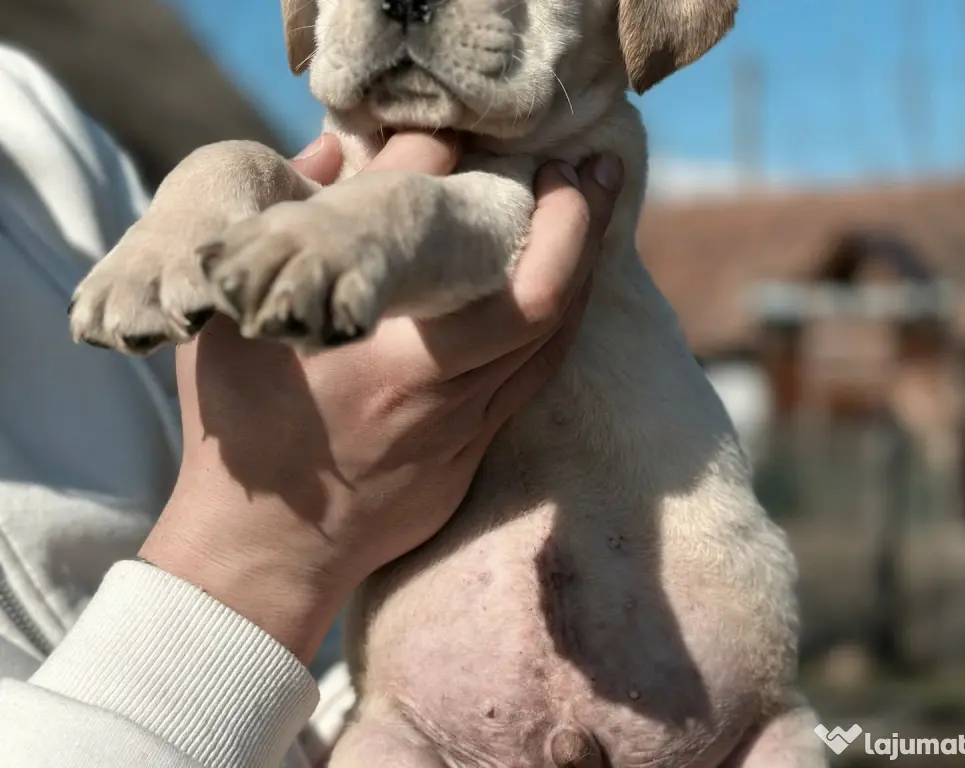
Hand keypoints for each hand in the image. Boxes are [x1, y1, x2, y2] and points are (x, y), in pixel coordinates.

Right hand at [140, 132, 623, 663]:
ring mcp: (463, 430)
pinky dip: (556, 321)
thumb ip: (282, 237)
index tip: (501, 148)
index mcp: (378, 359)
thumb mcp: (233, 330)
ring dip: (581, 270)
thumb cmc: (241, 436)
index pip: (454, 253)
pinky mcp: (471, 454)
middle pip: (542, 303)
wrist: (266, 555)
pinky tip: (564, 287)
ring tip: (592, 210)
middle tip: (589, 167)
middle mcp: (435, 393)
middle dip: (578, 225)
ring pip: (552, 342)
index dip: (487, 188)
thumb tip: (332, 155)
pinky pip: (534, 377)